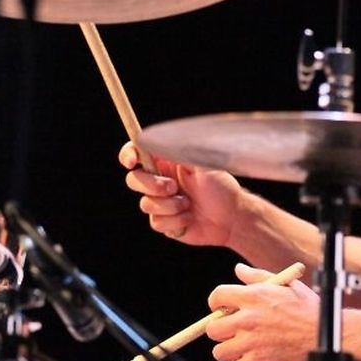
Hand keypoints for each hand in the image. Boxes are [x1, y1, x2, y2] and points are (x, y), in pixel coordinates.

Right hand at [118, 141, 243, 246]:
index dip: (128, 155)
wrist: (231, 217)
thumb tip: (159, 139)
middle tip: (173, 187)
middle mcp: (160, 180)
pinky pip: (156, 222)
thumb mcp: (203, 162)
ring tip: (189, 204)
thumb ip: (180, 150)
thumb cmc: (221, 186)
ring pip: (145, 204)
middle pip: (133, 180)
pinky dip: (175, 221)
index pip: (137, 153)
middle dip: (152, 185)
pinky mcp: (164, 222)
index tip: (132, 161)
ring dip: (169, 206)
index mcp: (166, 162)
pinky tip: (190, 218)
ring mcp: (160, 202)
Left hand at [205, 263, 318, 360]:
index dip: (216, 302)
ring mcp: (250, 342)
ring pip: (220, 350)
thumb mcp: (286, 284)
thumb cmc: (309, 311)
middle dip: (220, 328)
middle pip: (213, 327)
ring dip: (228, 349)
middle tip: (232, 330)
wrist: (323, 337)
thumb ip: (258, 276)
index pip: (218, 296)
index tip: (220, 308)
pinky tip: (249, 358)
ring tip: (242, 346)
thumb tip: (239, 270)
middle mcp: (248, 318)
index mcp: (254, 296)